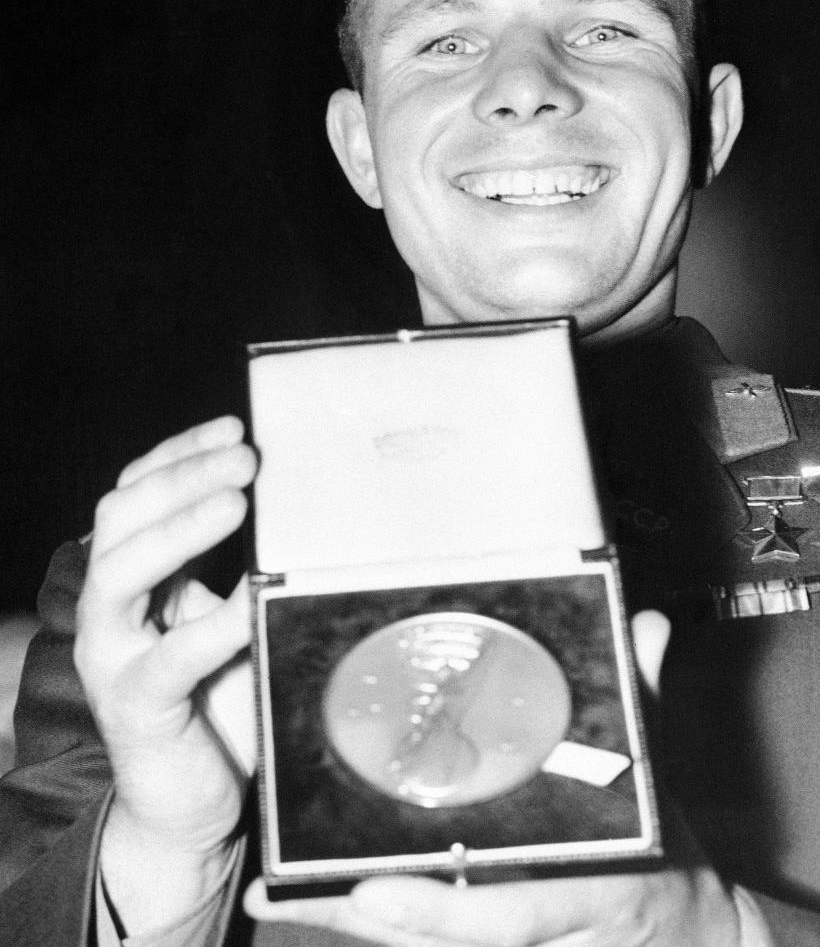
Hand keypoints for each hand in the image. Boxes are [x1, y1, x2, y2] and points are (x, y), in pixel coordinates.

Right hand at [75, 416, 257, 932]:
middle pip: (122, 517)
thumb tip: (300, 508)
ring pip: (120, 572)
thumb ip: (240, 569)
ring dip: (180, 528)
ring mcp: (113, 657)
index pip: (137, 492)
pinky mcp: (136, 707)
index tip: (234, 426)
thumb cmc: (217, 699)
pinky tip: (251, 602)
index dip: (179, 453)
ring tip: (237, 501)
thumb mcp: (228, 617)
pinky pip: (167, 659)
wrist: (190, 802)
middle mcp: (110, 608)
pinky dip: (211, 625)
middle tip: (246, 456)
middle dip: (182, 476)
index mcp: (133, 577)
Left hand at [244, 611, 741, 946]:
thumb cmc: (672, 854)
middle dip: (360, 919)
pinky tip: (315, 900)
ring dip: (346, 922)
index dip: (439, 911)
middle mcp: (541, 926)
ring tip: (273, 895)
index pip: (510, 914)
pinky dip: (370, 923)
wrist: (693, 936)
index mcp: (589, 891)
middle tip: (284, 892)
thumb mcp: (660, 770)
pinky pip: (427, 942)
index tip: (373, 894)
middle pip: (439, 941)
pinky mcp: (494, 946)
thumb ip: (646, 697)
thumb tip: (645, 623)